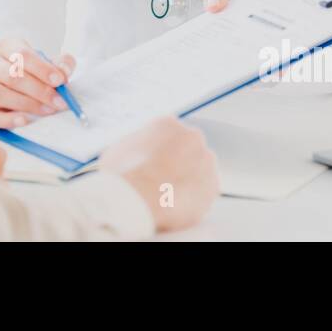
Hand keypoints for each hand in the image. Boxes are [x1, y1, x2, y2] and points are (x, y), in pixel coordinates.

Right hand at [0, 38, 74, 128]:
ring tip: (47, 110)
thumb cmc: (31, 71)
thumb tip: (64, 71)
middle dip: (38, 90)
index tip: (59, 81)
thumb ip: (62, 63)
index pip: (21, 53)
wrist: (12, 83)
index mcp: (6, 46)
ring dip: (26, 104)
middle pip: (11, 75)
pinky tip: (25, 120)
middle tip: (58, 101)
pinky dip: (7, 120)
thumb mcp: (48, 62)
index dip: (42, 68)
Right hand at [99, 117, 218, 232]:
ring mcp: (206, 162)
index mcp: (169, 124)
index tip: (152, 165)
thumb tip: (134, 151)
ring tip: (165, 197)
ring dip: (186, 181)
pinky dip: (191, 200)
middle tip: (159, 181)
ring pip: (197, 171)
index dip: (158, 153)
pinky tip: (174, 207)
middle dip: (176, 164)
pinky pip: (203, 193)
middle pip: (186, 150)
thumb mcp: (119, 148)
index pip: (167, 135)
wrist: (136, 200)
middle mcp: (193, 137)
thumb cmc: (123, 175)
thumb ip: (134, 145)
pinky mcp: (212, 187)